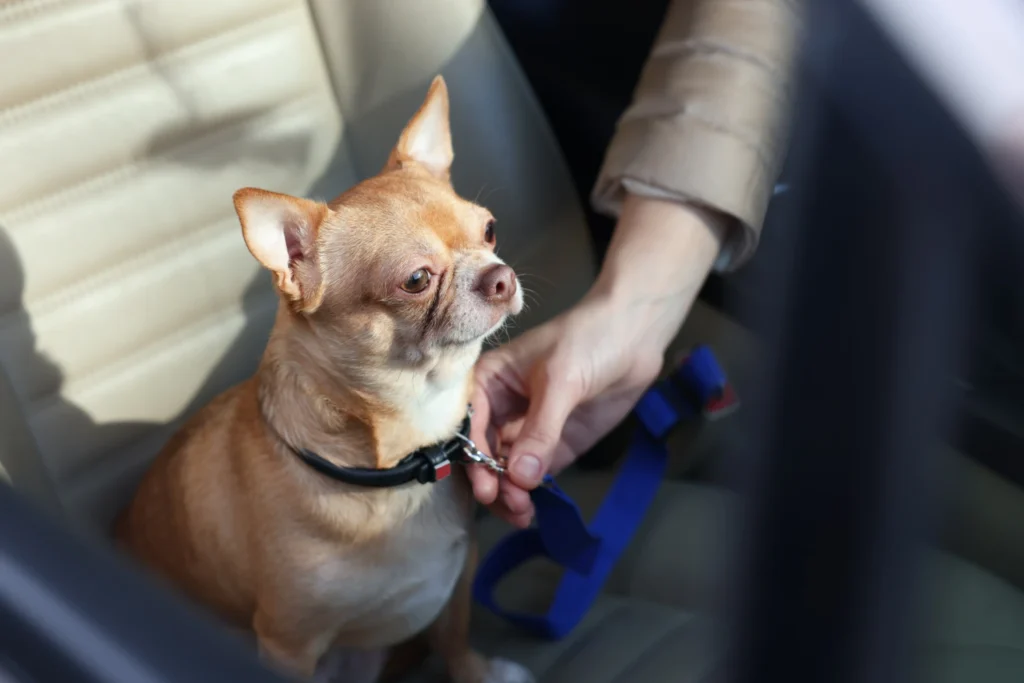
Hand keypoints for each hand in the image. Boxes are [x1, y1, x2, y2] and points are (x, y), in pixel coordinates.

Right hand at [468, 195, 725, 526]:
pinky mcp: (554, 446)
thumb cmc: (588, 339)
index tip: (488, 485)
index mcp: (487, 382)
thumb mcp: (560, 379)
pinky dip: (531, 495)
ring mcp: (527, 430)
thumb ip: (541, 429)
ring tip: (523, 513)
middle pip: (482, 454)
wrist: (635, 334)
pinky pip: (534, 476)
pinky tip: (534, 510)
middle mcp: (500, 409)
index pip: (468, 425)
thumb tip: (520, 476)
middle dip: (491, 481)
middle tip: (510, 504)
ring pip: (505, 471)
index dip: (473, 456)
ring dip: (509, 494)